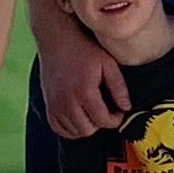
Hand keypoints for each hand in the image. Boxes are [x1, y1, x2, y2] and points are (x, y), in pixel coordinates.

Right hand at [37, 17, 129, 139]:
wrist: (57, 40)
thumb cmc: (84, 49)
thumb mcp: (108, 64)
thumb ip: (119, 87)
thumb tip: (126, 107)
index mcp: (84, 92)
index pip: (103, 121)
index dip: (115, 119)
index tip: (118, 111)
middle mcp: (67, 102)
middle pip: (88, 130)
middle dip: (100, 123)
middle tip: (105, 110)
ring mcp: (55, 105)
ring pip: (74, 132)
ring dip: (86, 125)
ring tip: (92, 111)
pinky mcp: (47, 105)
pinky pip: (59, 129)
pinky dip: (70, 128)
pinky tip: (78, 116)